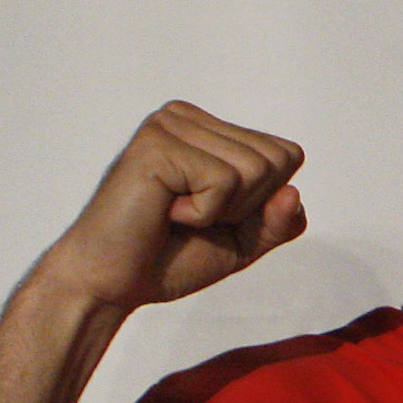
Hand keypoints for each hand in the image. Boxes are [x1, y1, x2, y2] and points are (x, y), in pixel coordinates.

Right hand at [34, 102, 305, 312]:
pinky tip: (164, 213)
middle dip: (246, 206)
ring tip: (174, 214)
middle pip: (277, 159)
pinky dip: (202, 213)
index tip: (213, 215)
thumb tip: (293, 194)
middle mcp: (187, 117)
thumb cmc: (170, 260)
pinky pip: (223, 182)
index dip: (263, 201)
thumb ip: (280, 220)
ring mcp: (169, 126)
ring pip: (256, 169)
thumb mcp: (244, 242)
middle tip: (190, 218)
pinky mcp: (156, 145)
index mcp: (209, 128)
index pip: (287, 154)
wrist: (109, 286)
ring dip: (223, 210)